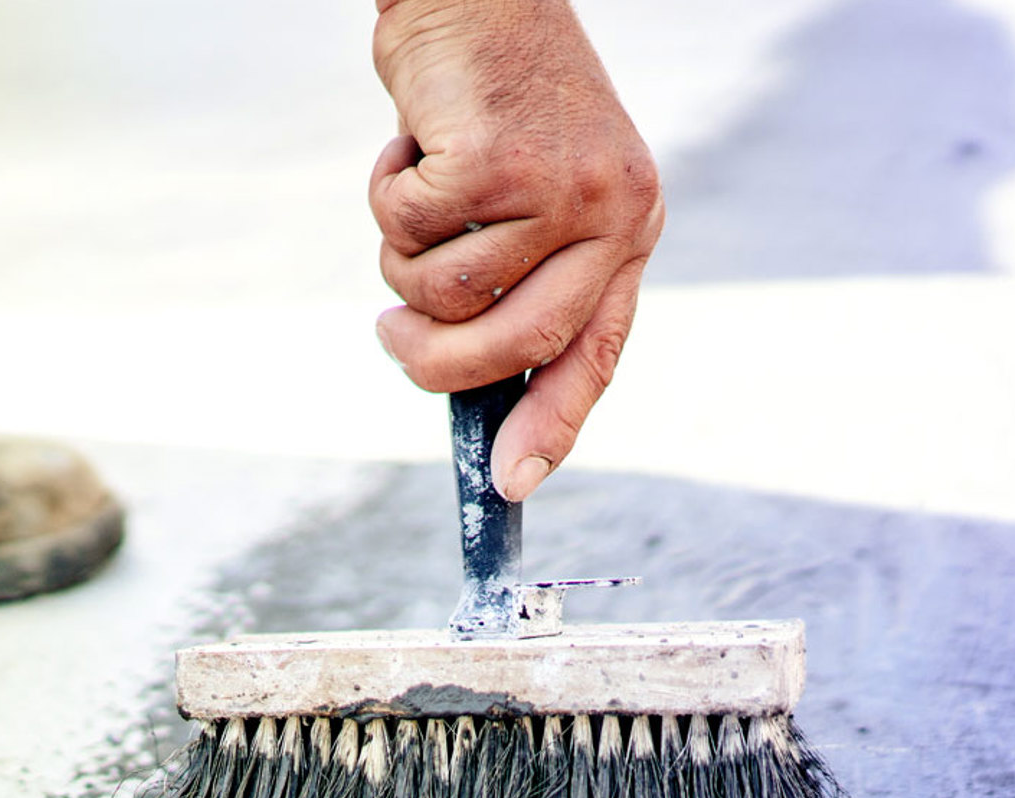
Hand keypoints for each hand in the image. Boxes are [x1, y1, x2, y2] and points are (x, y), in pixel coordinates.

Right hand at [370, 0, 662, 501]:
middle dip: (434, 360)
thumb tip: (470, 385)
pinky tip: (411, 142)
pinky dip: (385, 192)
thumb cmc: (491, 96)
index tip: (509, 485)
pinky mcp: (493, 160)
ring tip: (416, 189)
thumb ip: (522, 274)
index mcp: (629, 229)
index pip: (596, 353)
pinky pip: (405, 231)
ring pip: (443, 292)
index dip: (550, 425)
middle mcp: (610, 213)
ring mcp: (557, 187)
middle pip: (510, 346)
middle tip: (390, 333)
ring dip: (402, 254)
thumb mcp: (532, 188)